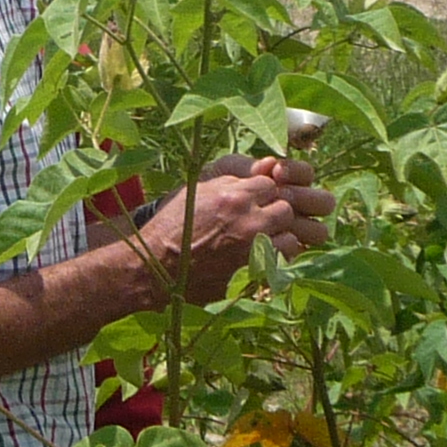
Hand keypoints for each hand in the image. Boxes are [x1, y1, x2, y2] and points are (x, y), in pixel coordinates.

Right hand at [142, 157, 335, 302]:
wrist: (154, 267)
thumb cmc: (171, 227)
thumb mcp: (196, 192)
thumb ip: (230, 182)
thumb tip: (260, 173)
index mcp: (233, 195)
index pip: (270, 183)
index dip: (264, 192)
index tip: (255, 200)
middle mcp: (248, 220)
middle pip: (286, 207)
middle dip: (277, 212)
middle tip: (261, 220)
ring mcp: (252, 249)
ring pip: (291, 235)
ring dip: (280, 237)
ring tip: (263, 240)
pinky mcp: (252, 272)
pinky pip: (280, 262)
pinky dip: (274, 259)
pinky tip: (259, 257)